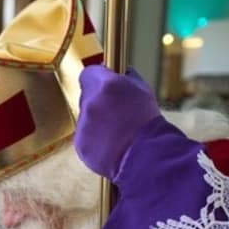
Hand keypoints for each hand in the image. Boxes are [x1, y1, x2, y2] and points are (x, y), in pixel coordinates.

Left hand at [75, 66, 161, 180]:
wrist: (145, 155)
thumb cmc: (148, 123)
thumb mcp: (143, 90)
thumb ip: (128, 78)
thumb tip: (123, 72)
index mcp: (105, 85)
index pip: (88, 73)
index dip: (97, 78)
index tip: (104, 84)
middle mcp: (90, 103)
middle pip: (86, 96)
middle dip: (98, 101)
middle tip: (116, 112)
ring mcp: (83, 124)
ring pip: (86, 118)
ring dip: (97, 121)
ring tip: (117, 131)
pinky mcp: (80, 144)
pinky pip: (85, 137)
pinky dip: (95, 140)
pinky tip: (111, 143)